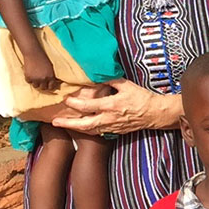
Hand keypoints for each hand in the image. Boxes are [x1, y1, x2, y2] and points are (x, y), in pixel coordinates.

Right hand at [22, 51, 58, 91]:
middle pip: (43, 88)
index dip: (50, 87)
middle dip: (43, 86)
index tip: (49, 86)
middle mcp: (43, 79)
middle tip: (41, 83)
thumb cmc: (43, 59)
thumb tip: (54, 81)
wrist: (34, 53)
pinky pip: (29, 82)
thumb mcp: (51, 68)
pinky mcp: (28, 77)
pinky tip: (30, 75)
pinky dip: (29, 79)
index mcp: (50, 76)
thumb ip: (51, 75)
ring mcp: (35, 79)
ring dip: (36, 83)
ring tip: (35, 78)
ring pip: (35, 86)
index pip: (51, 87)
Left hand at [52, 78, 179, 134]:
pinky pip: (98, 133)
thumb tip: (98, 76)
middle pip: (84, 124)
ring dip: (75, 129)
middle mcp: (109, 118)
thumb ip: (111, 80)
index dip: (75, 103)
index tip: (65, 99)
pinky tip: (80, 128)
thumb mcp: (127, 85)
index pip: (88, 106)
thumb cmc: (142, 97)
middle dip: (68, 123)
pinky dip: (87, 131)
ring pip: (89, 131)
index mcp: (111, 105)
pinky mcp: (115, 131)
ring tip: (63, 125)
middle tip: (54, 121)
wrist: (154, 113)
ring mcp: (111, 127)